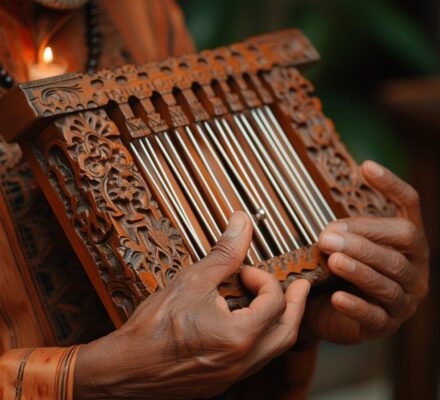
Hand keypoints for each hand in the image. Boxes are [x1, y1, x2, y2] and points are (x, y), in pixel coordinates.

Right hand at [74, 212, 309, 398]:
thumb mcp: (192, 280)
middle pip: (287, 333)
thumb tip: (241, 222)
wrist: (125, 369)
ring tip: (282, 304)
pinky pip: (256, 361)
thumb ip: (225, 252)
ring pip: (273, 350)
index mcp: (239, 336)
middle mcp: (242, 361)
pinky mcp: (222, 382)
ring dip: (282, 324)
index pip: (273, 303)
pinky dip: (263, 340)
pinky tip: (252, 326)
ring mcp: (233, 375)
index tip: (246, 271)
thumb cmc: (154, 326)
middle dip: (296, 306)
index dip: (264, 279)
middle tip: (300, 288)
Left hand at [305, 161, 428, 343]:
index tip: (365, 166)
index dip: (392, 185)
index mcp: (405, 242)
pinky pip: (375, 316)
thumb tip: (330, 221)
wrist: (323, 311)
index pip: (409, 206)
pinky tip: (337, 298)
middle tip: (327, 236)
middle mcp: (413, 267)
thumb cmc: (334, 270)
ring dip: (360, 267)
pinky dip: (356, 306)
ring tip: (333, 259)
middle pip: (402, 243)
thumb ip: (341, 229)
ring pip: (389, 279)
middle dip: (365, 237)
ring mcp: (403, 298)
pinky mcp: (386, 325)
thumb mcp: (340, 244)